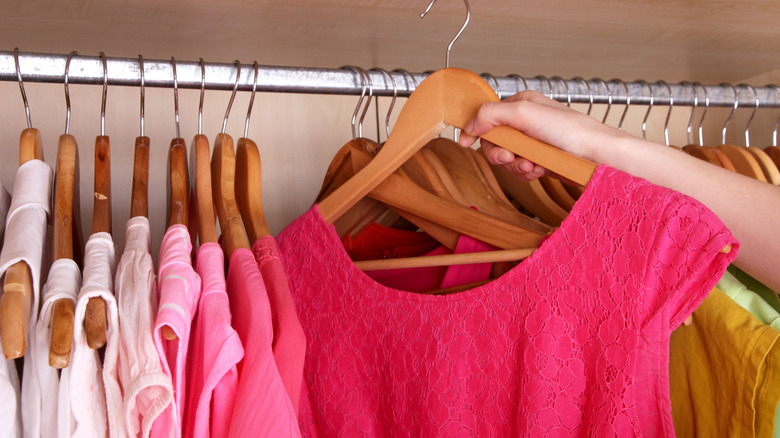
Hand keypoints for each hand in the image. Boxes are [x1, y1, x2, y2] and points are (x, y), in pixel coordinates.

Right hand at [458, 90, 629, 180]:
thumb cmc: (570, 131)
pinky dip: (526, 173)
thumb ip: (492, 115)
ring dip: (515, 165)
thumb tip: (469, 124)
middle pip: (494, 141)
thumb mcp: (525, 113)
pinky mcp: (540, 160)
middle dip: (500, 153)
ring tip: (531, 164)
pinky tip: (539, 170)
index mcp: (521, 104)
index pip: (487, 115)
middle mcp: (526, 122)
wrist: (596, 156)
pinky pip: (520, 170)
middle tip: (510, 157)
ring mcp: (533, 142)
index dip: (475, 129)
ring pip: (506, 158)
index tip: (465, 141)